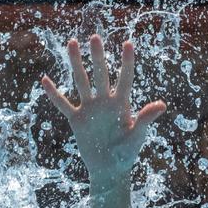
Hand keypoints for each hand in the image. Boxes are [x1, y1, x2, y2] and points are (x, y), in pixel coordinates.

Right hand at [41, 35, 165, 190]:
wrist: (110, 169)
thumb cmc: (127, 153)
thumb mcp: (137, 136)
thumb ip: (146, 119)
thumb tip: (161, 104)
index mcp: (122, 104)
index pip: (125, 79)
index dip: (126, 62)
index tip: (128, 43)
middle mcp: (105, 102)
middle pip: (100, 75)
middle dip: (97, 57)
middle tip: (94, 38)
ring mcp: (90, 109)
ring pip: (81, 82)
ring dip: (76, 64)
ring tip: (72, 43)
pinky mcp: (76, 120)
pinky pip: (63, 104)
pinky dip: (54, 94)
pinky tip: (45, 79)